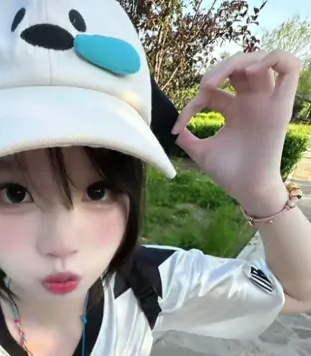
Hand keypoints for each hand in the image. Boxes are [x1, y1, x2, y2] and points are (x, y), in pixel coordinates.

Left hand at [173, 50, 301, 212]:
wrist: (246, 189)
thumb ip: (187, 138)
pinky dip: (272, 58)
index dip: (193, 101)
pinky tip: (250, 71)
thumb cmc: (228, 172)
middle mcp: (250, 102)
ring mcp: (266, 101)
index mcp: (233, 110)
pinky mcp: (282, 104)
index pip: (212, 91)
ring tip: (215, 82)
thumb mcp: (201, 152)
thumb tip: (172, 129)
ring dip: (235, 63)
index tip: (179, 125)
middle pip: (237, 67)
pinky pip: (290, 66)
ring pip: (259, 60)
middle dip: (215, 71)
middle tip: (202, 89)